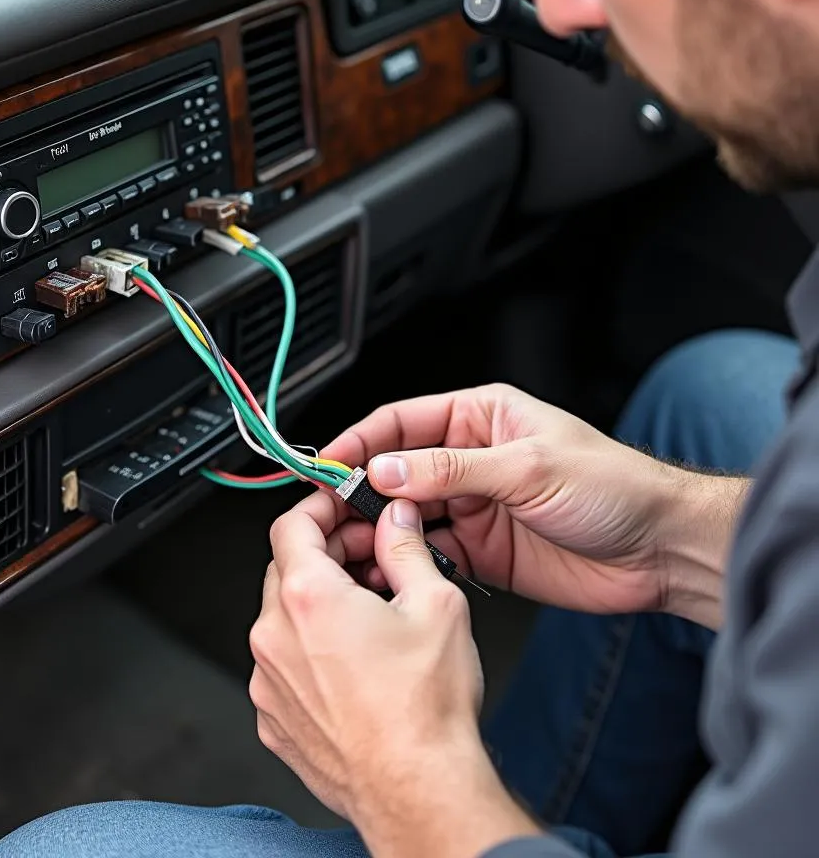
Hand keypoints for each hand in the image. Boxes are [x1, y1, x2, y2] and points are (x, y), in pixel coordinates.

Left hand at [249, 491, 536, 856]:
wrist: (417, 791)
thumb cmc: (425, 710)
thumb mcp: (435, 603)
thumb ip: (406, 547)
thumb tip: (396, 520)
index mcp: (308, 598)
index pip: (291, 524)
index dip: (319, 505)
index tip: (340, 505)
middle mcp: (275, 636)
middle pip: (287, 567)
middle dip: (328, 553)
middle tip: (371, 557)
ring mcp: (268, 681)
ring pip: (284, 617)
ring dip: (319, 603)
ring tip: (371, 614)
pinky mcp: (273, 718)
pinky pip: (283, 664)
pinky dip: (310, 650)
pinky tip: (354, 660)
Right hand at [326, 384, 740, 620]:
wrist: (660, 550)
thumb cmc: (613, 487)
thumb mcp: (528, 467)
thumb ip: (452, 470)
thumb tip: (388, 470)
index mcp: (480, 418)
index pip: (401, 422)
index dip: (360, 440)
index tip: (327, 463)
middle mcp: (470, 459)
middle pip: (397, 470)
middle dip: (361, 490)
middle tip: (330, 513)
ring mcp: (474, 506)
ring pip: (408, 514)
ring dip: (380, 529)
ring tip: (352, 546)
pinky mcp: (482, 551)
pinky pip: (431, 553)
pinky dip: (407, 561)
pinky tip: (389, 570)